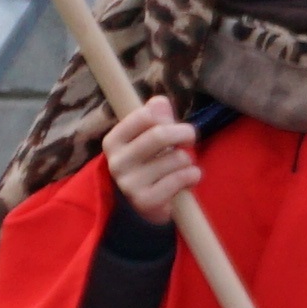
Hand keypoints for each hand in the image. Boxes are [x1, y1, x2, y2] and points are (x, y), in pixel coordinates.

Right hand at [101, 99, 201, 229]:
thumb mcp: (149, 137)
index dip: (166, 118)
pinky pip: (182, 178)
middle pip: (160, 135)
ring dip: (188, 160)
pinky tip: (186, 180)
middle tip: (190, 138)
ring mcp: (129, 183)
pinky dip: (193, 176)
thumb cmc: (150, 163)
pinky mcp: (146, 200)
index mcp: (113, 141)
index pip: (144, 115)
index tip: (173, 124)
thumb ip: (156, 116)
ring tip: (181, 166)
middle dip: (184, 133)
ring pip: (176, 158)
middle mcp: (116, 162)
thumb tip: (160, 102)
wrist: (146, 205)